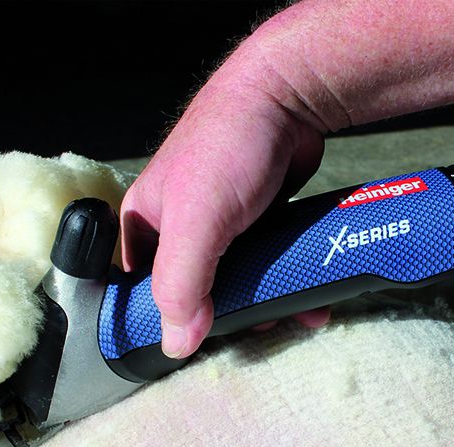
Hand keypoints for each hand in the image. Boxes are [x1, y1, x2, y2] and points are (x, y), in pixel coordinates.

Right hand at [120, 41, 330, 358]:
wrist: (292, 95)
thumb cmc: (230, 147)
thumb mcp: (199, 221)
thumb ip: (182, 282)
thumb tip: (175, 345)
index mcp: (146, 223)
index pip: (142, 290)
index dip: (167, 321)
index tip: (201, 344)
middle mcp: (180, 226)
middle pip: (196, 290)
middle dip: (228, 315)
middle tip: (259, 326)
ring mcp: (222, 223)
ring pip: (237, 280)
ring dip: (265, 303)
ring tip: (295, 314)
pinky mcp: (258, 219)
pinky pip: (267, 263)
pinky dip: (285, 281)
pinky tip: (311, 298)